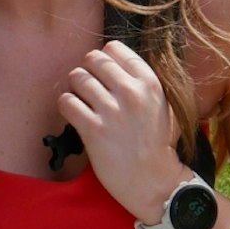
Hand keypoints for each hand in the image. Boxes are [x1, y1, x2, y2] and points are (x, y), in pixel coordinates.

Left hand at [58, 40, 187, 222]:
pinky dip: (67, 106)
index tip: (103, 73)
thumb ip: (143, 83)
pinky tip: (76, 116)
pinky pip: (66, 102)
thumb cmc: (157, 144)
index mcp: (150, 83)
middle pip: (93, 59)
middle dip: (88, 71)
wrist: (153, 180)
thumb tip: (116, 64)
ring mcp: (111, 111)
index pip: (115, 49)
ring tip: (83, 103)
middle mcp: (131, 92)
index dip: (105, 59)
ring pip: (77, 77)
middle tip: (90, 88)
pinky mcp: (93, 129)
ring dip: (76, 89)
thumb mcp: (163, 106)